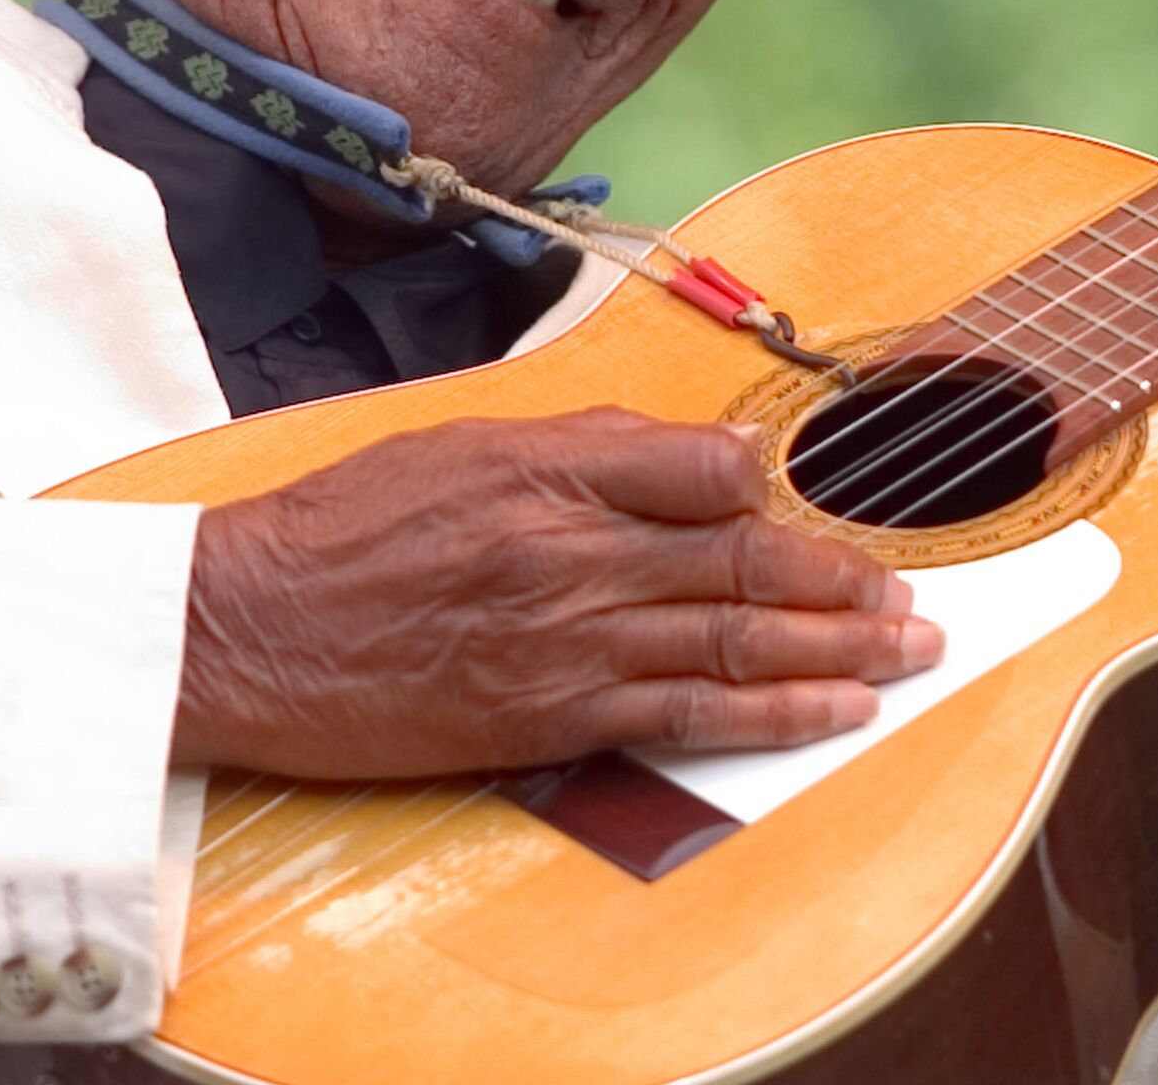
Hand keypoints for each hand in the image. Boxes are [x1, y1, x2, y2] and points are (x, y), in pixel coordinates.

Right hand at [172, 407, 941, 776]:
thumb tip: (701, 451)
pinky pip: (685, 716)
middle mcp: (573, 554)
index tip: (809, 494)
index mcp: (551, 469)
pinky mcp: (549, 717)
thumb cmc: (348, 525)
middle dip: (842, 578)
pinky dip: (769, 715)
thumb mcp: (462, 439)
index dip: (770, 483)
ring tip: (907, 652)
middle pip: (742, 559)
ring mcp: (567, 643)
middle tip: (911, 594)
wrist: (246, 630)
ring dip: (836, 649)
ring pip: (734, 640)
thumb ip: (587, 442)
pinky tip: (828, 713)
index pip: (705, 468)